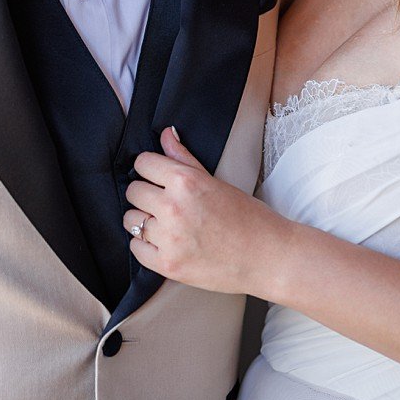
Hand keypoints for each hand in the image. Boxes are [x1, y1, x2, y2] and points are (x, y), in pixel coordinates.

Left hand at [123, 126, 286, 294]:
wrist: (269, 258)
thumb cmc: (248, 218)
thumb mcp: (216, 182)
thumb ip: (184, 159)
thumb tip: (166, 134)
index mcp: (186, 182)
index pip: (142, 163)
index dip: (149, 168)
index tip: (156, 176)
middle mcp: (173, 208)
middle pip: (133, 192)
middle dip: (145, 194)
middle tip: (163, 202)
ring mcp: (169, 239)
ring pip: (130, 220)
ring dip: (143, 220)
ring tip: (164, 224)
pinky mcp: (168, 265)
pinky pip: (136, 248)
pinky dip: (145, 245)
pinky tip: (164, 242)